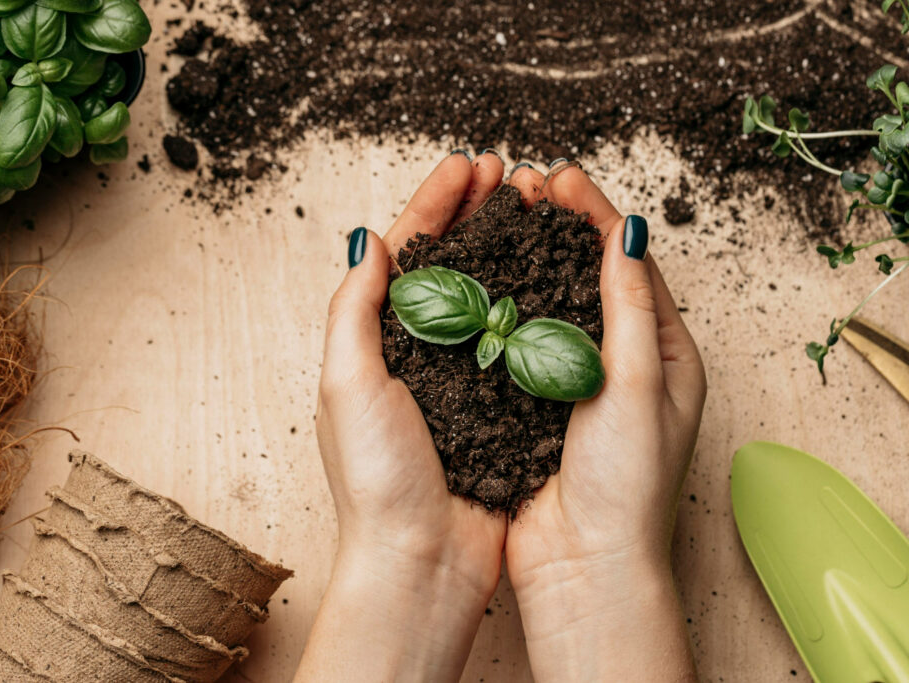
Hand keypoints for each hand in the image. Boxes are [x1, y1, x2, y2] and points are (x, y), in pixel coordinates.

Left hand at [295, 151, 507, 682]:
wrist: (424, 563)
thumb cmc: (377, 482)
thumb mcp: (348, 386)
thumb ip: (353, 312)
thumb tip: (368, 240)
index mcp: (379, 344)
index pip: (409, 253)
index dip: (437, 203)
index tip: (469, 166)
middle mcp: (423, 355)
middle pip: (455, 264)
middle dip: (479, 214)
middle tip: (511, 175)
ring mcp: (467, 379)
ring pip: (494, 295)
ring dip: (514, 249)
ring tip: (538, 210)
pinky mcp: (504, 407)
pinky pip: (524, 342)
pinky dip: (539, 304)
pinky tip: (560, 276)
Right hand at [504, 162, 706, 681]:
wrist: (585, 563)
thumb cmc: (627, 485)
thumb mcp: (640, 385)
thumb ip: (632, 308)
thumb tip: (627, 232)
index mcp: (665, 353)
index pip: (631, 265)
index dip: (596, 216)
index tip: (562, 180)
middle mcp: (624, 361)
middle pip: (590, 275)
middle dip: (560, 226)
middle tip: (528, 185)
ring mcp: (578, 379)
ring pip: (553, 301)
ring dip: (530, 256)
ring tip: (504, 215)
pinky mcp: (538, 401)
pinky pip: (523, 338)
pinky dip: (506, 302)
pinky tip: (482, 276)